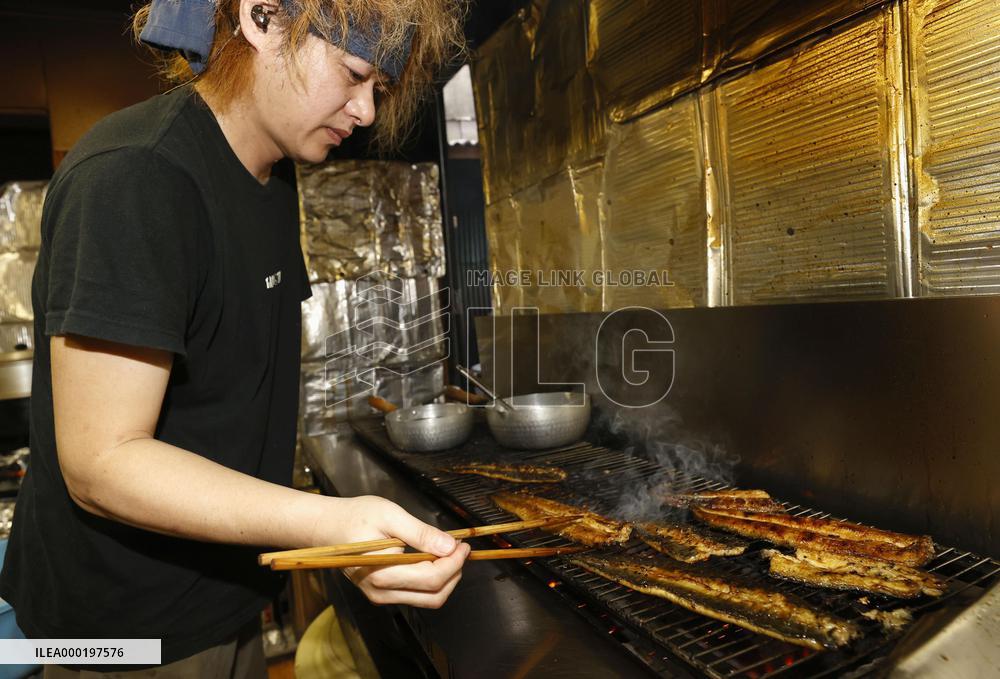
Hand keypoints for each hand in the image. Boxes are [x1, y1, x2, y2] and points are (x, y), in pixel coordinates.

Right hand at [327, 496, 470, 607]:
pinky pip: (416, 595)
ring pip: (428, 599)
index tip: (463, 544)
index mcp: (382, 573)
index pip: (432, 578)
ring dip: (446, 579)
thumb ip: (421, 533)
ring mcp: (381, 595)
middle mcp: (381, 591)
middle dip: (454, 573)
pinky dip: (432, 580)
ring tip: (449, 552)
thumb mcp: (390, 515)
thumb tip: (449, 546)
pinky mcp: (382, 593)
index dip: (454, 563)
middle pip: (434, 595)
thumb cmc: (354, 517)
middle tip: (460, 549)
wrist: (327, 527)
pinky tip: (433, 558)